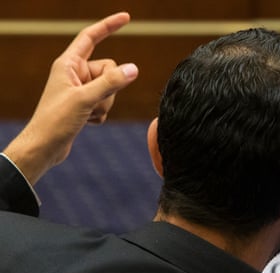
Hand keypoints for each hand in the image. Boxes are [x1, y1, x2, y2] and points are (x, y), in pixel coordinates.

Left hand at [3, 12, 138, 184]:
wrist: (44, 147)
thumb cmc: (55, 121)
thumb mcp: (85, 99)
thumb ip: (111, 82)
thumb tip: (134, 68)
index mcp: (68, 64)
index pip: (91, 37)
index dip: (109, 26)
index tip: (126, 18)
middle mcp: (74, 73)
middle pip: (109, 69)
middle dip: (109, 87)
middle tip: (92, 101)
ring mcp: (80, 89)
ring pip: (110, 89)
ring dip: (105, 104)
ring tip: (86, 114)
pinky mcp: (84, 105)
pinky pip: (106, 103)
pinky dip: (101, 114)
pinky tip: (86, 122)